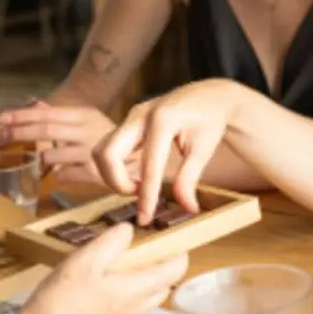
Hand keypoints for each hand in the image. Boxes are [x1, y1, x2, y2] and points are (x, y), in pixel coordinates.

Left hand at [0, 101, 115, 183]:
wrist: (141, 157)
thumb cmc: (109, 137)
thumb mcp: (86, 120)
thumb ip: (60, 114)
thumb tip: (34, 104)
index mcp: (85, 115)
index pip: (47, 114)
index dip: (22, 116)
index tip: (1, 119)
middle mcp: (87, 132)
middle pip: (46, 130)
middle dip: (19, 133)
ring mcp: (90, 154)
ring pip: (51, 157)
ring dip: (40, 159)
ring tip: (38, 160)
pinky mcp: (93, 175)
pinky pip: (63, 176)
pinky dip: (58, 175)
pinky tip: (64, 172)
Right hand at [11, 224, 187, 313]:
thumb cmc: (64, 299)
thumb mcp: (85, 260)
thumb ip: (112, 241)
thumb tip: (129, 230)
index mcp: (138, 289)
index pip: (176, 270)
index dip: (180, 253)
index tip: (172, 238)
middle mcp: (137, 310)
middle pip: (163, 286)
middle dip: (161, 267)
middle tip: (142, 250)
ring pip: (146, 301)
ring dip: (142, 283)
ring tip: (118, 267)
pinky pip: (128, 312)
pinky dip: (126, 298)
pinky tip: (100, 290)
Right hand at [94, 80, 235, 224]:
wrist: (210, 95)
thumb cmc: (210, 119)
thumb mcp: (204, 149)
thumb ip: (190, 179)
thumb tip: (187, 208)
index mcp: (163, 120)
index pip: (148, 165)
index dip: (146, 195)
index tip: (145, 218)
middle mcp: (140, 115)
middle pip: (107, 153)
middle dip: (116, 182)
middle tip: (139, 195)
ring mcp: (131, 116)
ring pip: (102, 150)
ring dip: (113, 175)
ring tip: (139, 186)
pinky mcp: (128, 122)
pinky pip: (109, 147)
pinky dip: (115, 167)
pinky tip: (138, 176)